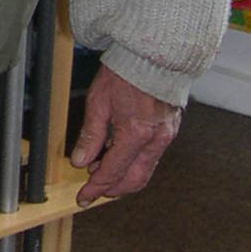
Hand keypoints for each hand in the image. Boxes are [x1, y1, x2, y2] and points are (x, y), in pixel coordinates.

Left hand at [70, 64, 182, 205]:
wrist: (152, 54)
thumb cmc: (125, 71)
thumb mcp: (99, 101)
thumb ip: (91, 135)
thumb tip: (80, 161)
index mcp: (136, 133)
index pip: (113, 172)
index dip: (96, 188)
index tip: (83, 197)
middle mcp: (155, 139)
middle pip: (133, 180)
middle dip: (112, 190)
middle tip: (92, 191)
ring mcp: (166, 136)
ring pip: (144, 172)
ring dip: (123, 178)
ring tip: (101, 172)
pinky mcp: (169, 131)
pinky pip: (151, 158)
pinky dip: (134, 164)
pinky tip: (117, 157)